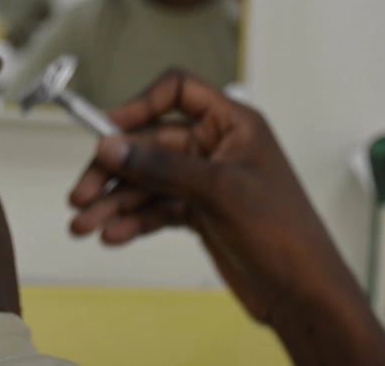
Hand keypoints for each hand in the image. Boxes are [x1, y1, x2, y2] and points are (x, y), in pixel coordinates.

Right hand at [68, 70, 384, 363]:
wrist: (303, 294)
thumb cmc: (284, 234)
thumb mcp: (218, 192)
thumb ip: (162, 166)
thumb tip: (113, 146)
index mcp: (233, 123)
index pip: (178, 91)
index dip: (139, 104)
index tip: (106, 130)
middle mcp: (216, 147)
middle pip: (150, 143)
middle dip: (113, 169)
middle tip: (81, 194)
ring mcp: (205, 181)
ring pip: (147, 181)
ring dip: (114, 201)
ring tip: (84, 225)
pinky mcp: (198, 212)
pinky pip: (155, 208)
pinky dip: (132, 220)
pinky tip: (112, 235)